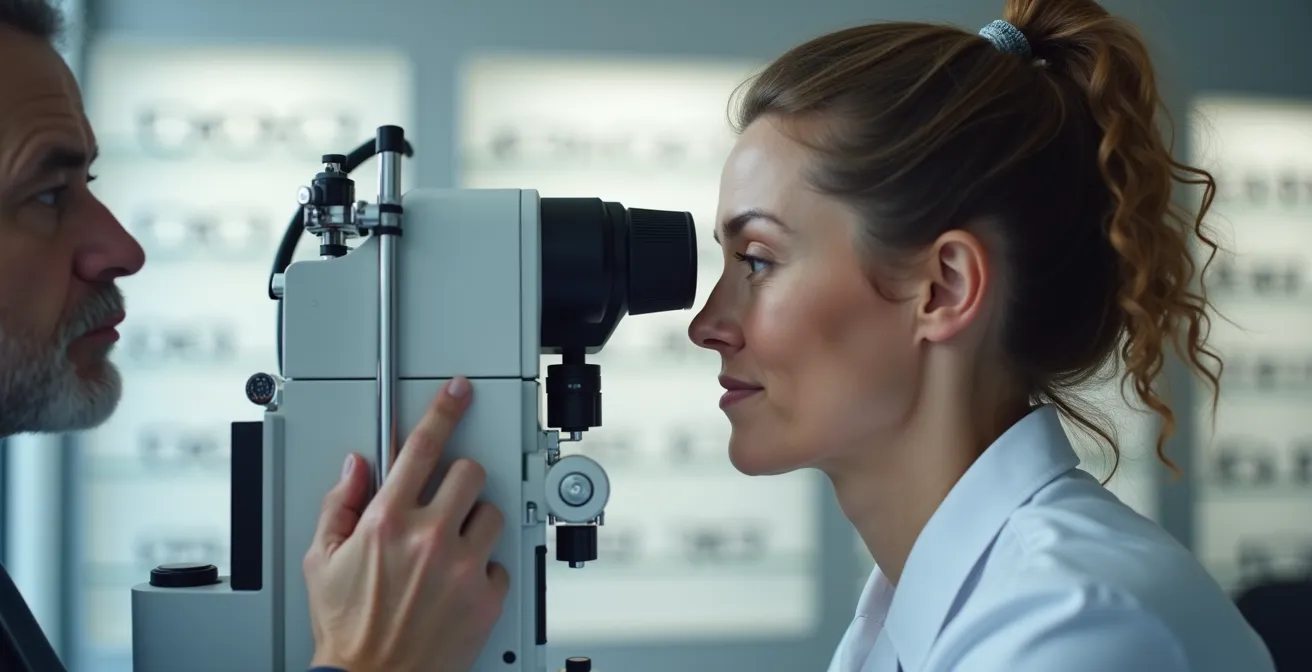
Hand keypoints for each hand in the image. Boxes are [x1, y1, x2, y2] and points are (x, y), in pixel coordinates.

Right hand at [303, 377, 509, 671]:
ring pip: (492, 514)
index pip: (423, 447)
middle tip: (445, 500)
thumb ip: (339, 505)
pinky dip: (484, 570)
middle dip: (459, 480)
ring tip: (450, 549)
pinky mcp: (487, 597)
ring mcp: (462, 567)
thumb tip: (356, 468)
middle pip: (470, 473)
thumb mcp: (321, 560)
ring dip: (475, 524)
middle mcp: (429, 539)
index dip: (444, 410)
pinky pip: (501, 562)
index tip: (458, 392)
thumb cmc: (346, 629)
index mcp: (387, 522)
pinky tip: (459, 584)